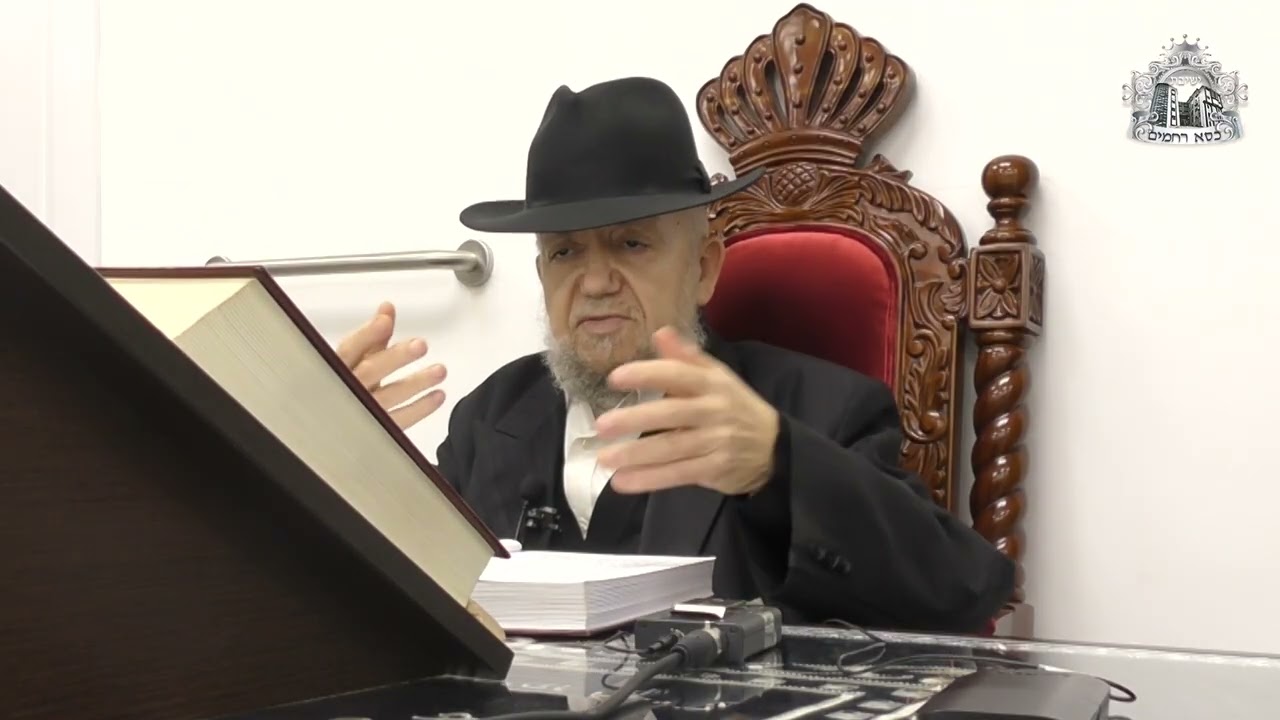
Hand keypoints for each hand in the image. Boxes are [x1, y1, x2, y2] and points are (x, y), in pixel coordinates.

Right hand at [335, 302, 446, 429]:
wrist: (330, 431)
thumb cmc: (343, 389)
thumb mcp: (354, 362)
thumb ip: (372, 337)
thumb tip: (387, 309)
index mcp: (338, 368)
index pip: (349, 349)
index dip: (367, 335)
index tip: (385, 322)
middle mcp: (347, 389)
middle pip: (369, 372)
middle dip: (395, 358)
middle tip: (421, 346)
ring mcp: (361, 412)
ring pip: (387, 397)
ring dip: (416, 383)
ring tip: (439, 371)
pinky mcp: (375, 433)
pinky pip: (399, 421)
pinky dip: (420, 409)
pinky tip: (437, 396)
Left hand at [594, 327, 779, 495]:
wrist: (774, 447)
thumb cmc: (734, 407)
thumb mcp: (717, 376)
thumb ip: (686, 358)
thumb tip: (659, 332)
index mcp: (712, 383)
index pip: (678, 375)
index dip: (647, 374)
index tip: (615, 378)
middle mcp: (714, 410)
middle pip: (672, 414)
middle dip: (636, 419)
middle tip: (601, 425)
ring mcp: (716, 442)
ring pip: (672, 448)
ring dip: (636, 454)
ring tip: (605, 458)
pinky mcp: (715, 469)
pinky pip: (678, 474)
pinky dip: (649, 479)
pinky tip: (622, 482)